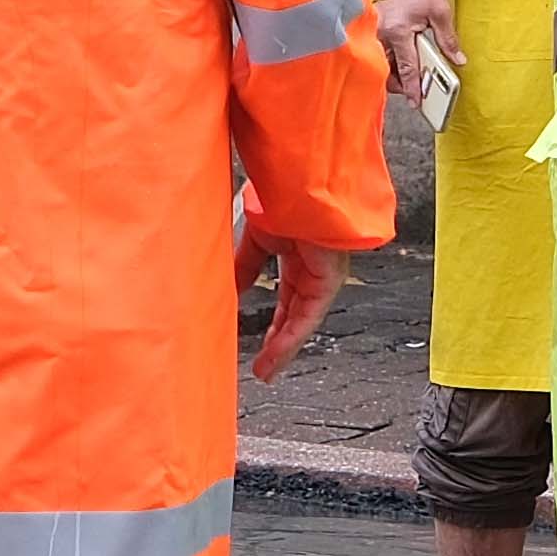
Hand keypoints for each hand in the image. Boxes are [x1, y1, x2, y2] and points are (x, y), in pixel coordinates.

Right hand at [239, 211, 347, 378]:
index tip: (259, 341)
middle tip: (263, 364)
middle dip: (278, 341)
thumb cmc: (281, 197)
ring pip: (302, 320)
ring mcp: (324, 274)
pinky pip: (308, 317)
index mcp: (299, 254)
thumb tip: (228, 290)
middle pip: (295, 313)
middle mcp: (314, 267)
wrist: (299, 184)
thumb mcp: (254, 239)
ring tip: (266, 370)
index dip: (273, 321)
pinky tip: (275, 356)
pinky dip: (290, 338)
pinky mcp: (328, 280)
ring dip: (283, 347)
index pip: (286, 296)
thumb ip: (243, 267)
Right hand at [373, 0, 463, 112]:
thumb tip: (458, 59)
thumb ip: (448, 39)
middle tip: (412, 90)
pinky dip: (386, 60)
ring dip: (392, 72)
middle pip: (388, 70)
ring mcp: (374, 31)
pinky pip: (376, 52)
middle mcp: (382, 34)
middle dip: (399, 84)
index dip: (413, 87)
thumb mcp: (439, 11)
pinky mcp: (371, 28)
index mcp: (398, 31)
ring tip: (406, 76)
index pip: (408, 68)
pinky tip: (396, 61)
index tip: (416, 101)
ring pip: (380, 63)